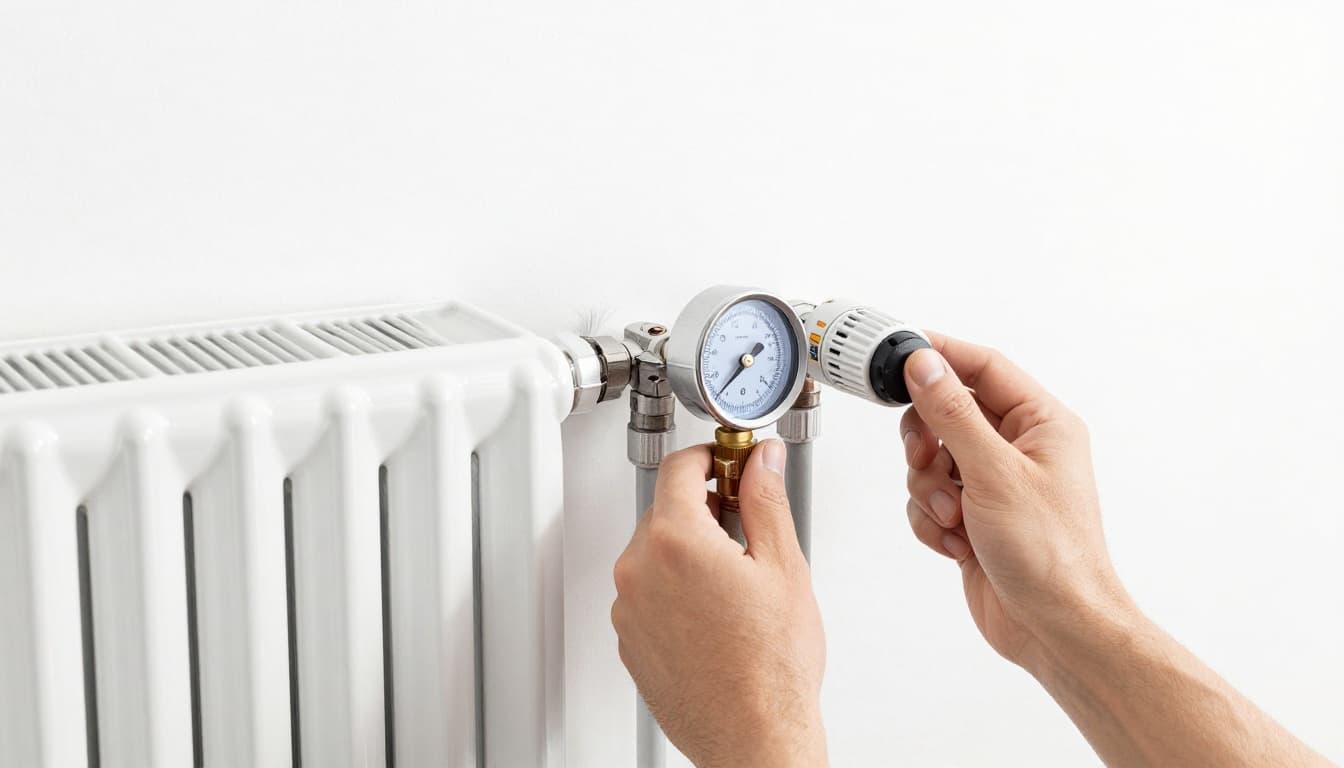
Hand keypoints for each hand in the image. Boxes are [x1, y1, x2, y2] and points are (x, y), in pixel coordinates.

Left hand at [611, 441, 827, 767]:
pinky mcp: (630, 639)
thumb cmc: (770, 668)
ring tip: (735, 586)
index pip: (679, 468)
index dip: (708, 458)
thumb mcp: (783, 566)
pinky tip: (715, 615)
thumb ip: (765, 499)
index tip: (727, 463)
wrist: (752, 735)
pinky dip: (675, 591)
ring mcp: (629, 609)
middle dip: (703, 511)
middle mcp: (639, 571)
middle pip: (665, 511)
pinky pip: (648, 594)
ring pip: (654, 554)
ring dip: (688, 553)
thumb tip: (760, 461)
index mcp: (675, 541)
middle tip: (745, 531)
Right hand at [900, 333, 1130, 668]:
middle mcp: (1019, 449)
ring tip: (955, 517)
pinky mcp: (973, 518)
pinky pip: (929, 498)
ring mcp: (994, 485)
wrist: (1054, 627)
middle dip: (927, 440)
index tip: (901, 353)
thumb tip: (925, 365)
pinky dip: (931, 519)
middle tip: (925, 457)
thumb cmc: (1051, 555)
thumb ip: (953, 413)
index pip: (984, 368)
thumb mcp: (994, 472)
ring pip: (931, 459)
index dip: (941, 356)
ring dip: (929, 489)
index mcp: (1042, 424)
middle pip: (947, 413)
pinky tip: (957, 542)